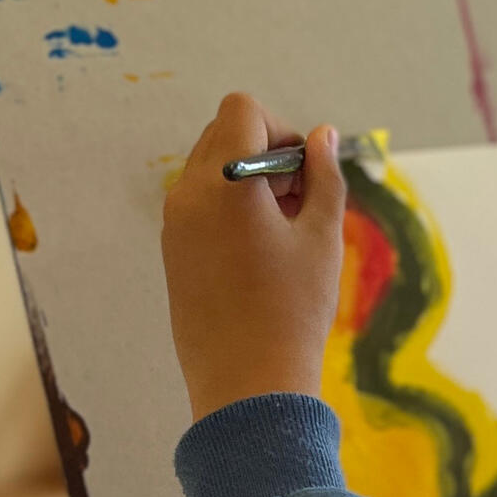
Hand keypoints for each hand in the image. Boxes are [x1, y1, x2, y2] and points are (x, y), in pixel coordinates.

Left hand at [163, 94, 345, 421]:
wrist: (246, 386)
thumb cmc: (292, 312)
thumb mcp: (321, 237)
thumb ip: (325, 176)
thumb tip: (323, 135)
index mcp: (224, 178)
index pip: (243, 110)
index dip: (281, 130)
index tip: (304, 174)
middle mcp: (188, 193)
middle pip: (224, 133)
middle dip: (266, 153)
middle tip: (300, 202)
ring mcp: (174, 224)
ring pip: (211, 168)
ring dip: (249, 180)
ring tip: (284, 232)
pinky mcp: (172, 251)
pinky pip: (200, 204)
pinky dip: (230, 207)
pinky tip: (261, 254)